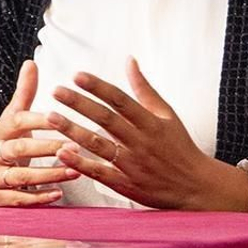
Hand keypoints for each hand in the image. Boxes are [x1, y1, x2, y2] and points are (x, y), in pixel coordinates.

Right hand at [0, 60, 80, 205]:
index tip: (59, 117)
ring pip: (22, 178)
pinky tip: (59, 195)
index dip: (38, 120)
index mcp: (0, 130)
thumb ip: (24, 93)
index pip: (18, 122)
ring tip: (75, 171)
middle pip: (20, 150)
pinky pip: (19, 200)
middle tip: (75, 146)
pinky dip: (39, 198)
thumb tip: (31, 62)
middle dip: (47, 148)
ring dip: (49, 175)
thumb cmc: (4, 143)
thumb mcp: (11, 119)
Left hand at [47, 57, 247, 211]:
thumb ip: (145, 89)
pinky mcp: (127, 185)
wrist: (195, 187)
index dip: (98, 87)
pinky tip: (63, 152)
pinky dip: (81, 163)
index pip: (120, 100)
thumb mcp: (167, 114)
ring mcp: (133, 164)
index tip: (77, 75)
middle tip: (57, 91)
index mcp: (151, 122)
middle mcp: (141, 142)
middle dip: (79, 104)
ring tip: (51, 117)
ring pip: (99, 145)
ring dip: (73, 130)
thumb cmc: (180, 147)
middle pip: (106, 119)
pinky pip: (100, 173)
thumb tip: (129, 61)